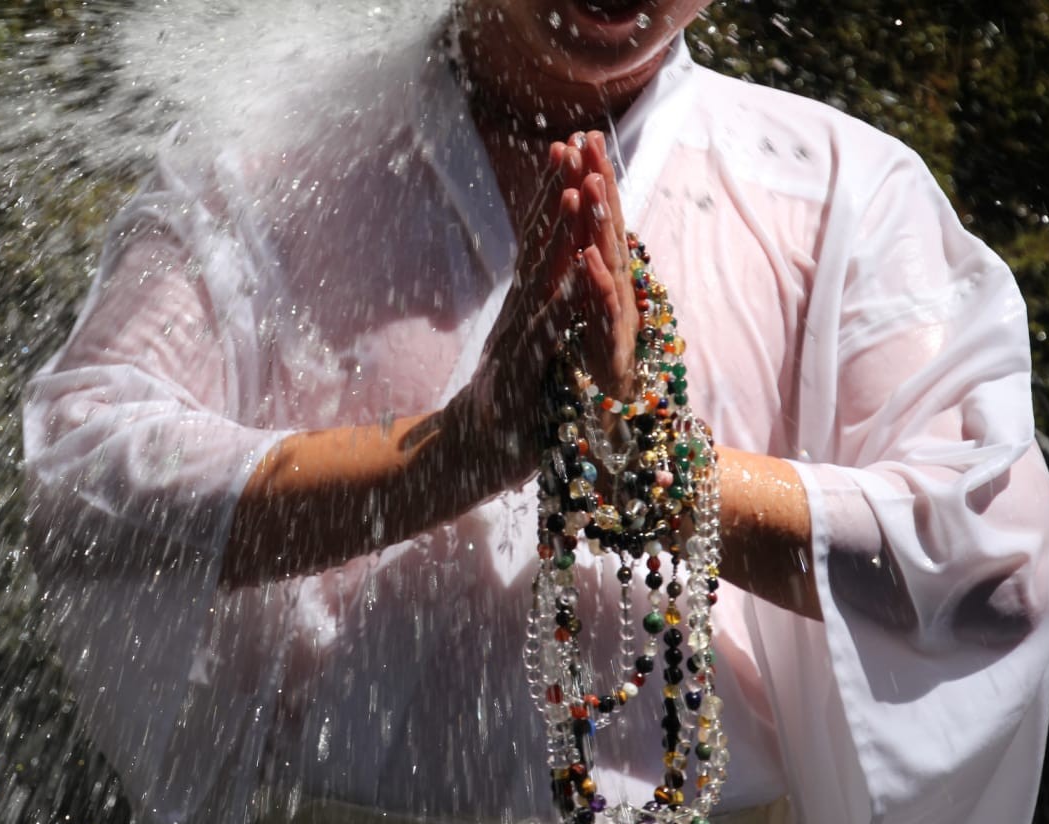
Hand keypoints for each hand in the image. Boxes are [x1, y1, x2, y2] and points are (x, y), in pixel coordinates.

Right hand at [451, 130, 638, 489]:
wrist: (472, 451)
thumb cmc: (510, 400)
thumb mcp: (529, 342)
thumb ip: (544, 306)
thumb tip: (562, 266)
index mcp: (525, 303)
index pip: (541, 239)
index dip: (554, 194)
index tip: (568, 150)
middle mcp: (518, 312)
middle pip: (539, 245)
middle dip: (556, 195)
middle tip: (570, 147)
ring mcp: (517, 340)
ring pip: (542, 279)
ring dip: (558, 238)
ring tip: (575, 195)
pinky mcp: (521, 376)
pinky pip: (545, 337)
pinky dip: (560, 307)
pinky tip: (576, 282)